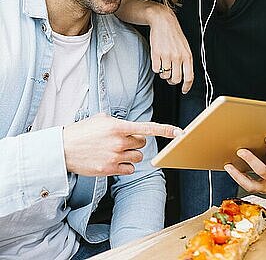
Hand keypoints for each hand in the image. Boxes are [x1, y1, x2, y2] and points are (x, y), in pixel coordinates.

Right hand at [63, 113, 181, 176]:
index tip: (179, 132)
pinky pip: (129, 169)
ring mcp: (115, 157)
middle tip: (121, 140)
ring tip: (115, 150)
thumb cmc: (82, 131)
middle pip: (142, 143)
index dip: (165, 130)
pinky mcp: (109, 170)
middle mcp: (119, 142)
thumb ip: (118, 122)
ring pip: (137, 157)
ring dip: (131, 154)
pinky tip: (114, 161)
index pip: (147, 128)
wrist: (64, 149)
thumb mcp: (101, 119)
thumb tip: (129, 127)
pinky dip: (125, 166)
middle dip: (135, 141)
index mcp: (118, 126)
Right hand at [147, 3, 193, 93]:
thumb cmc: (175, 35)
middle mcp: (178, 57)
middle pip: (176, 79)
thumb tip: (185, 77)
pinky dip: (156, 68)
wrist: (164, 22)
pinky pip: (156, 69)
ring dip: (164, 74)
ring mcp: (167, 56)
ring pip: (165, 75)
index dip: (186, 86)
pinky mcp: (156, 54)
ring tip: (164, 65)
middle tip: (170, 77)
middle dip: (172, 81)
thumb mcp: (185, 48)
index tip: (183, 90)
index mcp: (187, 56)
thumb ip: (186, 61)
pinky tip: (158, 60)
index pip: (189, 76)